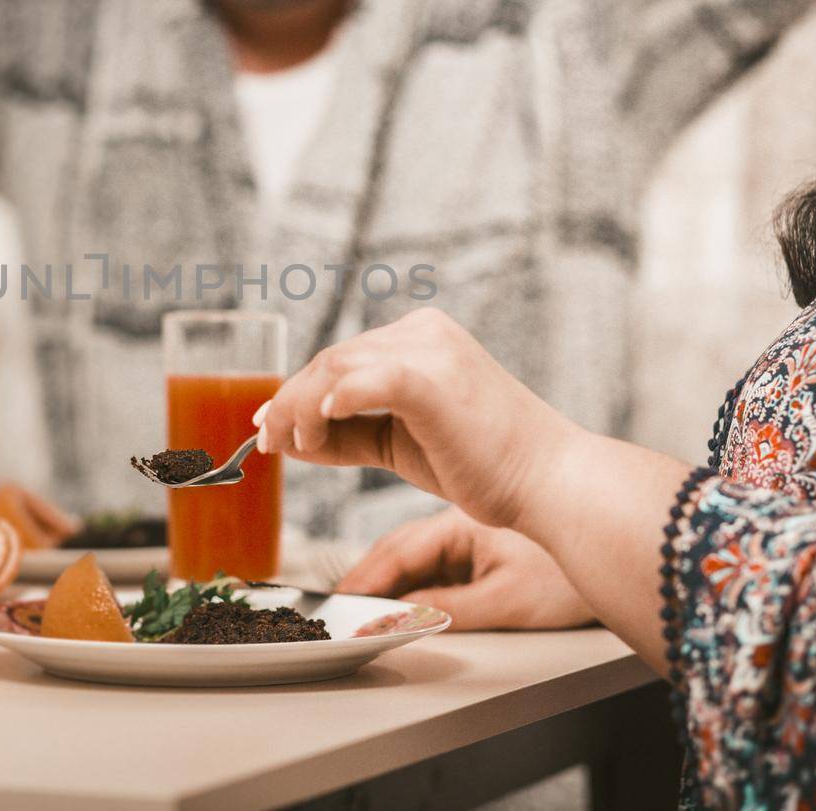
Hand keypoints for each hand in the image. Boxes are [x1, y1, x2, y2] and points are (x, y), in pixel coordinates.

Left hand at [256, 308, 582, 529]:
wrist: (549, 483)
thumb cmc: (485, 467)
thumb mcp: (402, 444)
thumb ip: (352, 433)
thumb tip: (293, 437)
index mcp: (424, 337)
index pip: (343, 358)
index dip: (297, 391)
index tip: (270, 424)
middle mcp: (424, 332)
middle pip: (332, 359)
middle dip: (289, 400)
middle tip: (265, 438)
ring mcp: (430, 351)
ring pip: (336, 368)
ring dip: (300, 408)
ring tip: (292, 446)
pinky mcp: (431, 380)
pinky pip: (365, 381)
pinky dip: (330, 403)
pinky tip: (317, 433)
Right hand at [338, 508, 594, 629]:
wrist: (617, 550)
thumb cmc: (570, 573)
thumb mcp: (507, 599)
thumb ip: (449, 610)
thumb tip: (399, 621)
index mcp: (458, 523)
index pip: (397, 553)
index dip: (363, 582)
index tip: (335, 606)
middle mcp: (457, 523)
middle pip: (397, 552)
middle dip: (364, 581)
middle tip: (333, 614)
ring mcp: (467, 538)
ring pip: (411, 560)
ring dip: (383, 585)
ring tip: (354, 614)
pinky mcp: (478, 554)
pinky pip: (431, 568)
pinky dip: (407, 587)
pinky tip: (394, 606)